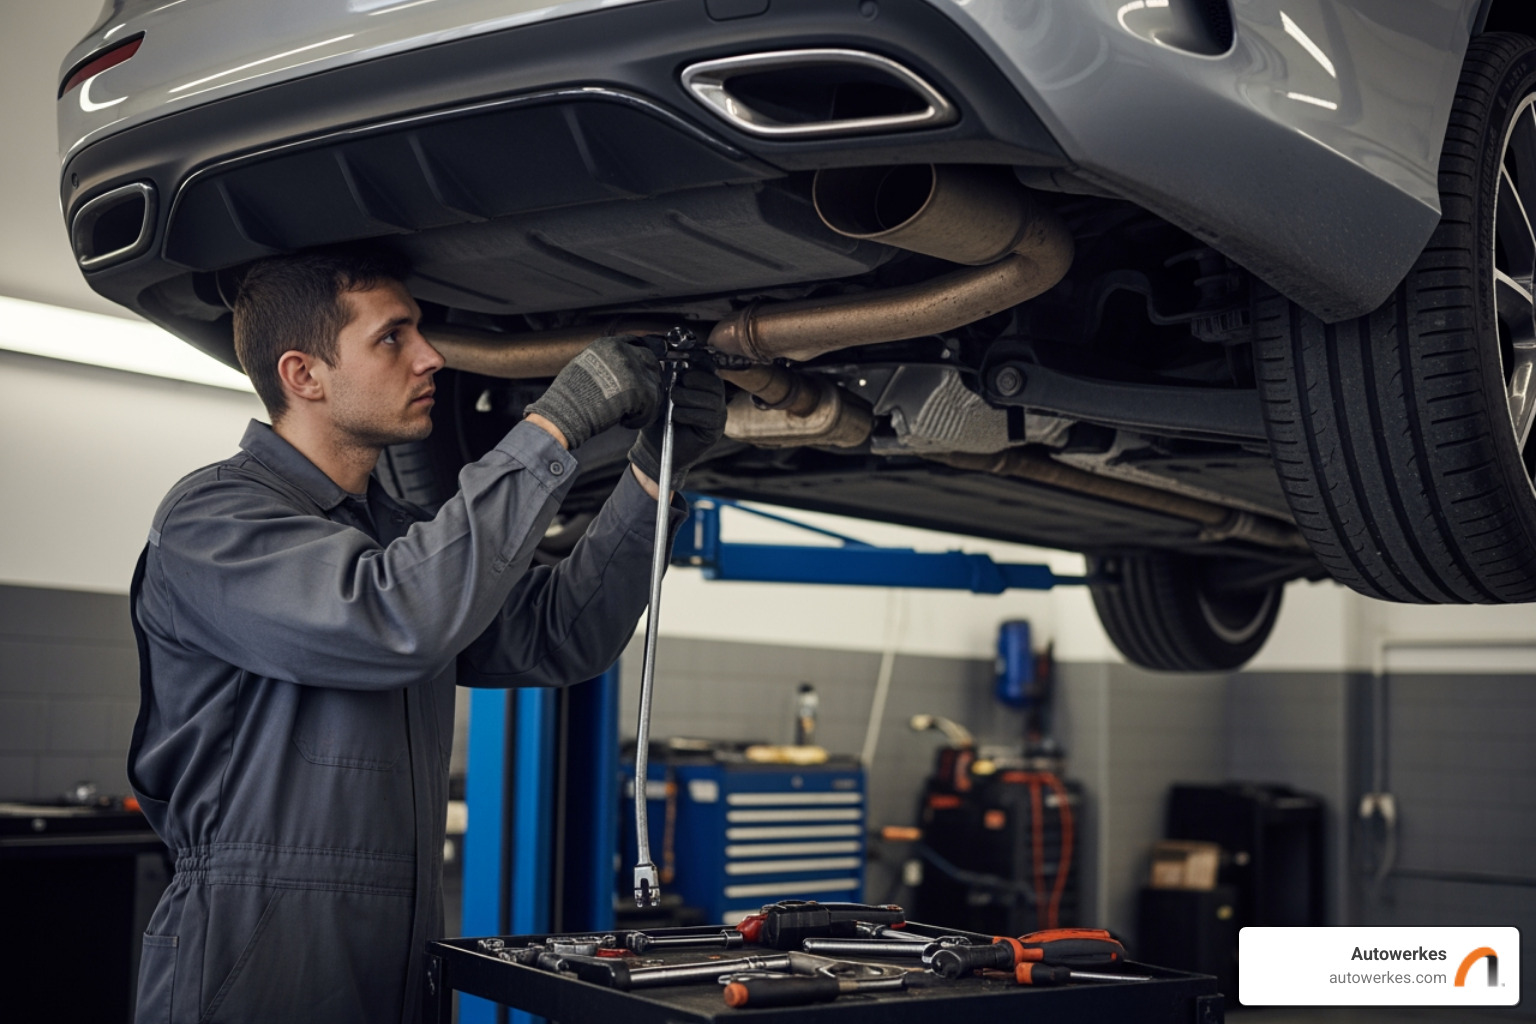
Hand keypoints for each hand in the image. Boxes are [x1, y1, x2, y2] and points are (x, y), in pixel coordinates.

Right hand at [523, 336, 660, 449]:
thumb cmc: (570, 395)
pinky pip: (652, 405)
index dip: (641, 361)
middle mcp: (625, 352)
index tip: (642, 372)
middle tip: (641, 397)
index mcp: (610, 344)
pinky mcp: (642, 390)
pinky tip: (627, 422)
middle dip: (648, 380)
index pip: (636, 345)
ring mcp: (635, 370)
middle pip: (650, 362)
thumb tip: (621, 371)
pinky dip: (642, 418)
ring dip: (645, 402)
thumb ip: (607, 363)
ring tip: (629, 413)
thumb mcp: (587, 365)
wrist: (567, 411)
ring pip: (653, 385)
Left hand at [628, 366, 726, 483]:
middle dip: (692, 381)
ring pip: (711, 399)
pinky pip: (707, 417)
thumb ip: (666, 376)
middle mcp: (715, 399)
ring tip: (672, 405)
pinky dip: (688, 414)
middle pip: (714, 382)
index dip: (698, 364)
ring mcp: (718, 415)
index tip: (680, 365)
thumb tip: (665, 358)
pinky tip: (676, 417)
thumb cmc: (658, 420)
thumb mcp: (660, 393)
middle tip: (674, 390)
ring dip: (687, 399)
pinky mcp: (715, 431)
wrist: (654, 449)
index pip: (710, 368)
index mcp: (703, 386)